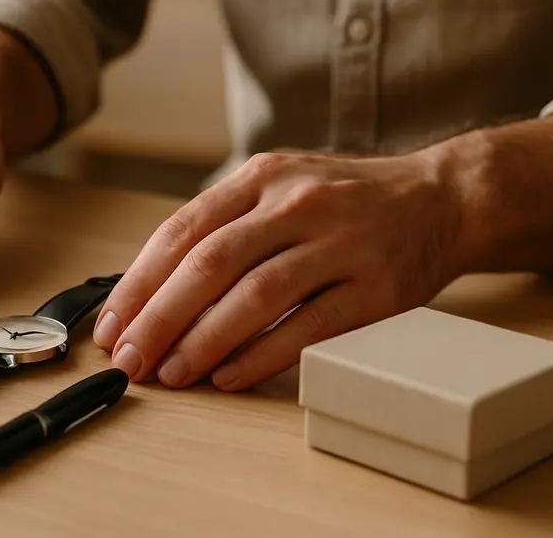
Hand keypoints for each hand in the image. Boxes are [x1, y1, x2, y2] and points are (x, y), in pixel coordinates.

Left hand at [92, 149, 462, 390]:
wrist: (441, 198)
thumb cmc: (343, 202)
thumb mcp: (280, 188)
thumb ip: (224, 225)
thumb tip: (150, 291)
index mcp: (262, 177)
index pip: (182, 231)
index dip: (139, 282)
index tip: (111, 325)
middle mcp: (297, 203)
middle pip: (210, 264)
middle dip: (160, 318)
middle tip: (131, 360)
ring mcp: (341, 242)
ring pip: (256, 295)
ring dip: (204, 341)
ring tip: (172, 374)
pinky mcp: (378, 286)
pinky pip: (309, 326)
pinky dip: (263, 354)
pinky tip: (230, 375)